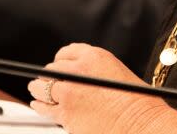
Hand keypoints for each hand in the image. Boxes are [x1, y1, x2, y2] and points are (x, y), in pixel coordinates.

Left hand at [27, 44, 175, 133]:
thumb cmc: (137, 103)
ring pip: (42, 87)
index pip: (67, 52)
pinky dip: (39, 106)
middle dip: (51, 75)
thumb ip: (98, 71)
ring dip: (39, 88)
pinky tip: (38, 105)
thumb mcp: (118, 73)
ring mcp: (69, 92)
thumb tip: (88, 77)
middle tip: (50, 81)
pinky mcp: (65, 113)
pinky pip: (44, 107)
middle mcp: (78, 71)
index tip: (60, 65)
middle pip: (53, 69)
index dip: (62, 60)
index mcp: (95, 57)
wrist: (139, 124)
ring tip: (37, 90)